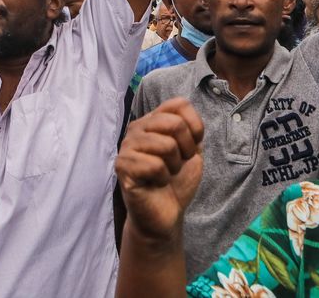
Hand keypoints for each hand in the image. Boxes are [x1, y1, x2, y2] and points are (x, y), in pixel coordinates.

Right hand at [116, 98, 204, 241]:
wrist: (166, 214)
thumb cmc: (176, 181)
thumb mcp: (192, 151)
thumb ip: (191, 129)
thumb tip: (184, 119)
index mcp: (153, 120)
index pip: (179, 104)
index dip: (195, 127)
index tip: (191, 147)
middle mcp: (137, 128)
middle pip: (174, 123)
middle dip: (186, 149)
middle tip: (177, 164)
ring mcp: (127, 146)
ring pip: (166, 145)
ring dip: (174, 166)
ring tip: (165, 174)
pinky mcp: (123, 166)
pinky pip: (155, 165)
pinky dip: (162, 178)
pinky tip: (155, 183)